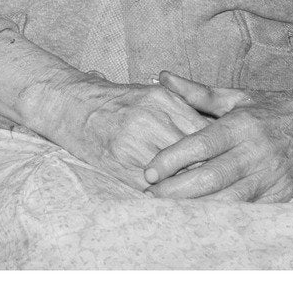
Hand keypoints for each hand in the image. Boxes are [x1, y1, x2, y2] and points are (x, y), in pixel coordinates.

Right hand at [50, 75, 209, 190]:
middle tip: (215, 185)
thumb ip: (183, 111)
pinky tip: (169, 196)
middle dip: (205, 173)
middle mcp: (149, 119)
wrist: (70, 104)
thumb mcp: (152, 95)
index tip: (223, 165)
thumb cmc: (115, 101)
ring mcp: (132, 142)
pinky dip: (162, 195)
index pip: (204, 133)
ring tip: (196, 195)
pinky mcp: (118, 163)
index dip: (216, 153)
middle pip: (193, 156)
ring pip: (174, 175)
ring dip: (185, 187)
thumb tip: (217, 138)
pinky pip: (151, 188)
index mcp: (162, 99)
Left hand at [143, 71, 292, 201]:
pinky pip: (248, 210)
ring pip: (229, 200)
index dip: (172, 160)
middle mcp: (256, 152)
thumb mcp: (235, 96)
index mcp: (241, 126)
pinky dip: (222, 215)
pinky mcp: (281, 195)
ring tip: (167, 209)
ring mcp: (270, 177)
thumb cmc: (270, 108)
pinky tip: (199, 217)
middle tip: (149, 195)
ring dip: (195, 207)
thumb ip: (197, 92)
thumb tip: (162, 77)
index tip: (148, 172)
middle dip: (176, 190)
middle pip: (211, 177)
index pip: (200, 145)